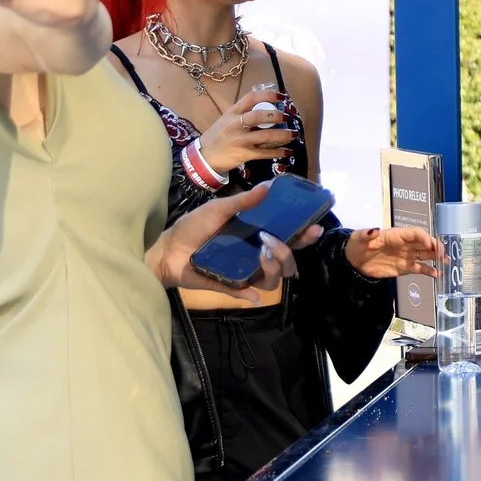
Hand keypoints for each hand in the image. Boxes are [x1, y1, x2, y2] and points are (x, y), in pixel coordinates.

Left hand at [146, 181, 323, 302]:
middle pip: (288, 262)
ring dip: (274, 269)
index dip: (304, 235)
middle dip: (289, 253)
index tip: (313, 227)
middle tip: (273, 242)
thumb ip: (243, 201)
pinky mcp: (231, 286)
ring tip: (260, 256)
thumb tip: (268, 186)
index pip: (288, 237)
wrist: (167, 250)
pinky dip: (251, 294)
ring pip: (274, 280)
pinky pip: (249, 294)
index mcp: (257, 235)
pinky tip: (250, 292)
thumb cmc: (193, 227)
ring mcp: (245, 272)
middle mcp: (256, 254)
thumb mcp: (218, 209)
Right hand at [193, 84, 294, 177]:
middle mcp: (236, 124)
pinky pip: (265, 153)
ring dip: (283, 135)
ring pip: (265, 136)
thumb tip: (266, 108)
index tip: (281, 96)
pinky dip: (278, 152)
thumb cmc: (218, 136)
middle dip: (276, 115)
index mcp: (232, 113)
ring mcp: (240, 140)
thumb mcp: (226, 119)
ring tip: (293, 134)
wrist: (204, 156)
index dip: (267, 95)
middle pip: (258, 116)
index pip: (250, 98)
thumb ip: (243, 113)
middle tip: (287, 117)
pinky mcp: (244, 154)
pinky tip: (287, 151)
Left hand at [344, 226, 444, 280]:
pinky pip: (420, 268)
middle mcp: (405, 244)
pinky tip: (437, 274)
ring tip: (446, 262)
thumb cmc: (357, 246)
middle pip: (424, 243)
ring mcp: (406, 256)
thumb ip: (367, 234)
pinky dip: (429, 271)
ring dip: (436, 257)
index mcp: (396, 234)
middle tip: (442, 254)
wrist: (354, 262)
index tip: (431, 244)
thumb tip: (374, 230)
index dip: (424, 237)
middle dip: (435, 247)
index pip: (415, 233)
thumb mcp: (359, 238)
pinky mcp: (405, 267)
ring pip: (426, 255)